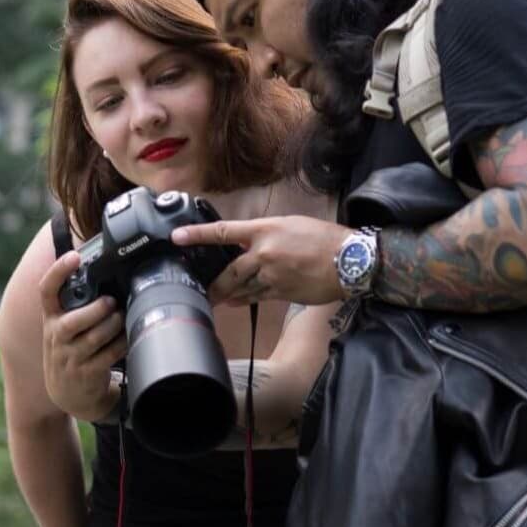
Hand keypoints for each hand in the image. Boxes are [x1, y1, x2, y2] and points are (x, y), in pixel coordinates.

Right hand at [37, 252, 125, 420]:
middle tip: (111, 302)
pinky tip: (127, 338)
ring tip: (122, 317)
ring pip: (94, 339)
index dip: (58, 272)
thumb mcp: (64, 326)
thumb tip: (102, 272)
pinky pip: (107, 356)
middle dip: (95, 310)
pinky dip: (120, 345)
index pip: (46, 291)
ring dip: (113, 326)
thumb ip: (75, 304)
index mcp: (51, 318)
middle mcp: (56, 337)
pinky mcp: (86, 373)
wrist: (68, 393)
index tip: (74, 257)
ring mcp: (69, 357)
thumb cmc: (71, 349)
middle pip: (72, 322)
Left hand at [173, 215, 350, 306]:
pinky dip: (243, 299)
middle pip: (228, 271)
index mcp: (265, 230)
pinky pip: (255, 298)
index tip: (177, 237)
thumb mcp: (290, 224)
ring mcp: (272, 276)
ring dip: (226, 294)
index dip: (197, 234)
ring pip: (240, 287)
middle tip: (197, 288)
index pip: (224, 232)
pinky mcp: (281, 293)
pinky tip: (235, 301)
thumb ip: (264, 233)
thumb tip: (245, 240)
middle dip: (212, 283)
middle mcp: (264, 253)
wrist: (350, 260)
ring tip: (213, 297)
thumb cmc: (323, 238)